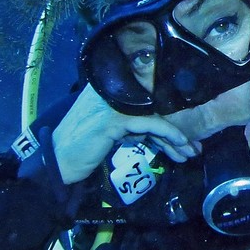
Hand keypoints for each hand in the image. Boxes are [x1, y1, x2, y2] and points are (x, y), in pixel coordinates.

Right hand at [51, 85, 202, 184]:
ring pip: (154, 116)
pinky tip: (180, 144)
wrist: (56, 162)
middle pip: (152, 107)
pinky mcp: (114, 119)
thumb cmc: (79, 148)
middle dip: (175, 130)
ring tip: (190, 152)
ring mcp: (112, 103)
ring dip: (176, 136)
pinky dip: (168, 133)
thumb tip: (158, 131)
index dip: (166, 118)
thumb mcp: (108, 131)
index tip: (183, 136)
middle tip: (192, 147)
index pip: (145, 99)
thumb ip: (129, 124)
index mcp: (109, 87)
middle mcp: (111, 89)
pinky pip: (149, 124)